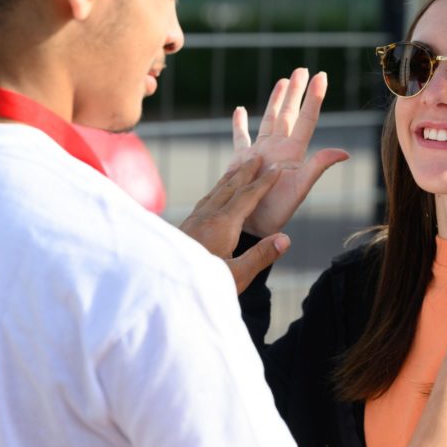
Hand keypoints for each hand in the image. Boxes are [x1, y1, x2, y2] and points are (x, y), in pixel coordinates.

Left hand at [179, 157, 290, 293]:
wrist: (161, 289)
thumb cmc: (200, 286)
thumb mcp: (235, 276)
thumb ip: (260, 256)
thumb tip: (285, 239)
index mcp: (222, 225)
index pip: (247, 197)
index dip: (264, 182)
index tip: (277, 169)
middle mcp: (206, 217)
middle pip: (229, 188)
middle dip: (245, 172)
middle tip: (258, 156)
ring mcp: (192, 222)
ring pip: (214, 193)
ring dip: (229, 179)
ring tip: (238, 169)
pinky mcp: (184, 229)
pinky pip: (204, 202)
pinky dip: (215, 191)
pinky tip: (213, 197)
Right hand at [231, 68, 349, 236]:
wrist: (252, 226)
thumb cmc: (277, 210)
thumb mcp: (300, 188)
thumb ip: (318, 167)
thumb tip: (344, 152)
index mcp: (294, 152)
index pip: (307, 119)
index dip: (315, 98)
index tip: (322, 75)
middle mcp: (279, 148)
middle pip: (288, 113)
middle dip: (295, 92)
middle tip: (301, 69)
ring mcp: (261, 152)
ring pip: (268, 119)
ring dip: (274, 100)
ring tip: (281, 81)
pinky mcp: (242, 160)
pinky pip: (241, 138)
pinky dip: (239, 124)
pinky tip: (239, 110)